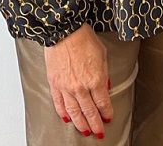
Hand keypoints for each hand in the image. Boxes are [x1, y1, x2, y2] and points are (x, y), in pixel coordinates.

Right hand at [43, 24, 112, 138]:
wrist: (64, 30)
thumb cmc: (83, 38)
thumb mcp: (102, 55)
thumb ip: (105, 74)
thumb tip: (106, 87)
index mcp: (95, 80)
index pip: (103, 104)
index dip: (106, 113)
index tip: (108, 118)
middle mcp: (81, 87)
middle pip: (90, 112)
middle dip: (96, 124)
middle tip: (99, 132)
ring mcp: (66, 87)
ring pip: (74, 112)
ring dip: (81, 124)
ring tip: (85, 131)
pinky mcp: (55, 84)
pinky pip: (59, 104)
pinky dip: (63, 113)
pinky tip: (67, 119)